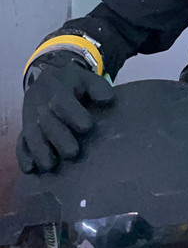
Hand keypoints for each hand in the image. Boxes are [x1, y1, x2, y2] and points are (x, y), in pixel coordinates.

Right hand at [17, 57, 114, 173]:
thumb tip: (107, 99)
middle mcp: (41, 105)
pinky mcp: (24, 129)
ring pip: (32, 135)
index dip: (75, 114)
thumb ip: (98, 87)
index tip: (88, 126)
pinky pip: (20, 143)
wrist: (46, 78)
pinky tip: (29, 169)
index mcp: (58, 90)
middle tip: (73, 153)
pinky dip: (23, 156)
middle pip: (47, 123)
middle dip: (59, 138)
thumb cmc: (72, 83)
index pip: (64, 102)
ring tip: (50, 166)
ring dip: (39, 151)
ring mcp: (30, 118)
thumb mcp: (86, 78)